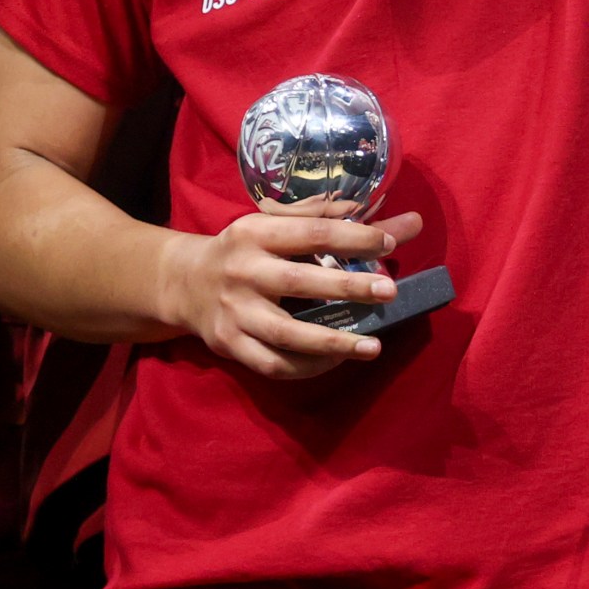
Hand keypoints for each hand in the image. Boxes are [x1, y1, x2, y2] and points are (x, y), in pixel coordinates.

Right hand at [158, 210, 425, 378]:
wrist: (183, 282)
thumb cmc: (247, 249)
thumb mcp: (279, 224)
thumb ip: (336, 221)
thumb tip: (405, 223)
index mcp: (256, 233)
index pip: (311, 233)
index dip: (352, 238)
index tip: (389, 245)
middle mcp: (243, 271)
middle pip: (299, 282)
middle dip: (347, 287)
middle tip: (390, 292)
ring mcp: (234, 312)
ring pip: (286, 334)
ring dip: (333, 342)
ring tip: (373, 346)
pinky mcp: (229, 345)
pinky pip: (273, 364)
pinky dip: (308, 367)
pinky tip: (338, 360)